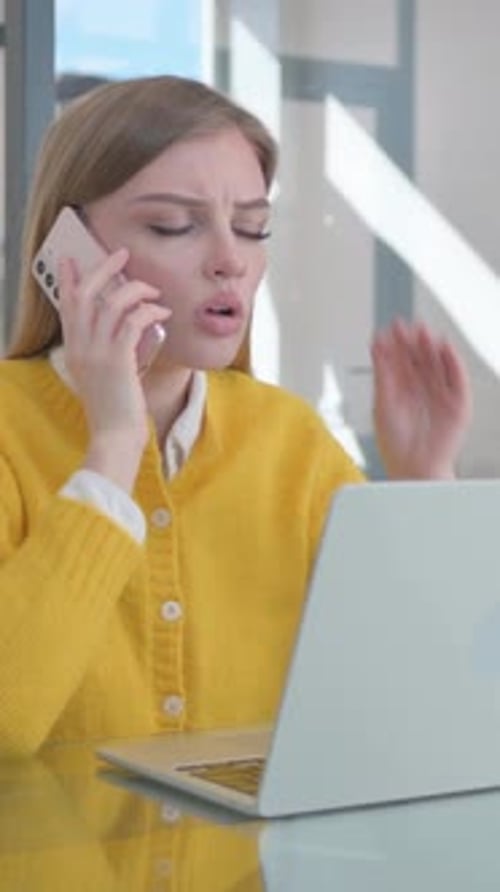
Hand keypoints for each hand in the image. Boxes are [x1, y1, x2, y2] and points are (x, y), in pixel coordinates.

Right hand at [58, 249, 170, 489]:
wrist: (115, 438)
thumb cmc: (115, 412)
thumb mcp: (104, 377)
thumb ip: (108, 353)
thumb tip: (129, 329)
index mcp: (74, 351)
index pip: (66, 306)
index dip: (69, 280)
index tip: (72, 260)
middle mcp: (80, 348)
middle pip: (85, 295)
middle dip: (104, 270)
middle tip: (121, 255)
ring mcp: (96, 353)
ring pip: (111, 302)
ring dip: (136, 290)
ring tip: (154, 292)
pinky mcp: (117, 359)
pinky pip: (132, 321)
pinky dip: (149, 311)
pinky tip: (162, 312)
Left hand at [371, 319, 471, 478]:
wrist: (413, 469)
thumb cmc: (396, 445)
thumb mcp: (382, 403)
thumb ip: (382, 373)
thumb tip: (376, 346)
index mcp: (402, 392)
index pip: (400, 362)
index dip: (396, 345)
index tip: (390, 328)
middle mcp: (421, 391)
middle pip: (419, 360)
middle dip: (413, 342)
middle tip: (406, 325)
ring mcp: (440, 396)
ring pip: (437, 365)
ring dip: (431, 348)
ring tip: (423, 332)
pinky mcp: (457, 404)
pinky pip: (456, 379)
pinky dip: (452, 362)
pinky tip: (444, 347)